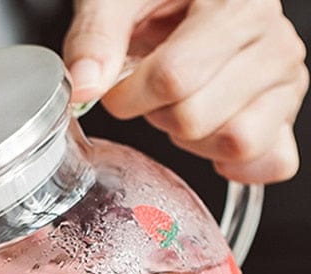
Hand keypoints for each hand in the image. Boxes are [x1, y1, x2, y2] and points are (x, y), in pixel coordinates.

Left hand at [63, 0, 308, 183]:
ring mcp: (284, 80)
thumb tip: (84, 87)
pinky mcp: (283, 114)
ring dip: (191, 138)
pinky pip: (271, 162)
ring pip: (232, 143)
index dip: (129, 95)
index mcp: (237, 4)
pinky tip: (208, 138)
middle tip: (156, 92)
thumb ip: (96, 37)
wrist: (182, 0)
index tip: (118, 84)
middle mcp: (273, 41)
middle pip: (196, 118)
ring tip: (183, 103)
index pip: (174, 78)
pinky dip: (234, 163)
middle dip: (158, 115)